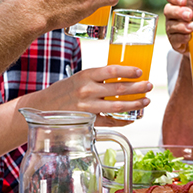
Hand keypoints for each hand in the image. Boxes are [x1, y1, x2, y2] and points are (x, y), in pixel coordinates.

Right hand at [30, 65, 151, 119]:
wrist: (43, 107)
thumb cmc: (64, 91)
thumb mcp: (79, 78)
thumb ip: (98, 79)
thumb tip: (124, 78)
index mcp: (85, 76)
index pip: (111, 70)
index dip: (128, 71)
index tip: (140, 71)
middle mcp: (87, 91)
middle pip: (119, 89)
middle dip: (138, 88)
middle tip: (149, 86)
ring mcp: (87, 107)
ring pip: (117, 106)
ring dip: (134, 104)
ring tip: (145, 101)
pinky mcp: (87, 121)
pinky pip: (109, 121)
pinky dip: (123, 120)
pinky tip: (132, 118)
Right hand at [164, 0, 192, 53]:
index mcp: (181, 5)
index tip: (183, 0)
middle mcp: (173, 16)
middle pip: (168, 10)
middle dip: (178, 12)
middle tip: (189, 15)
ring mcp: (173, 29)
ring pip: (171, 26)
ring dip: (181, 26)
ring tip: (192, 27)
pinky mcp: (175, 42)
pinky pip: (174, 40)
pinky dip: (181, 38)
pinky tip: (189, 38)